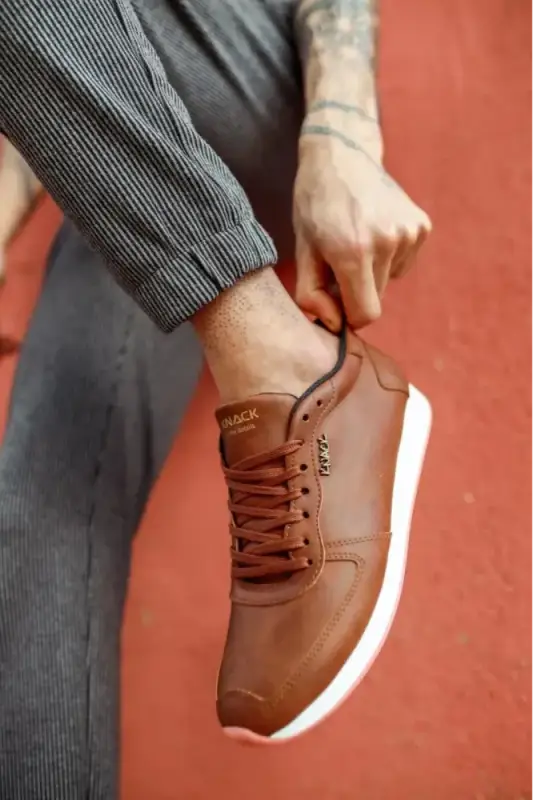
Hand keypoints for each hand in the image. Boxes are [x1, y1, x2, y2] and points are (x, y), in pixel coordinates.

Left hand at [293, 133, 431, 331]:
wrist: (341, 155)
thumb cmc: (314, 206)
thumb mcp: (302, 251)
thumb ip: (311, 295)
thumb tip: (334, 325)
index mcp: (352, 251)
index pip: (366, 314)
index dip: (350, 316)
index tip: (337, 303)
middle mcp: (386, 241)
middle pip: (378, 298)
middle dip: (357, 291)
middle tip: (340, 263)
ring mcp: (409, 231)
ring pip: (391, 281)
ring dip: (373, 273)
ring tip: (356, 240)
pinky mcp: (422, 225)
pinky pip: (402, 263)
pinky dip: (388, 257)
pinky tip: (373, 230)